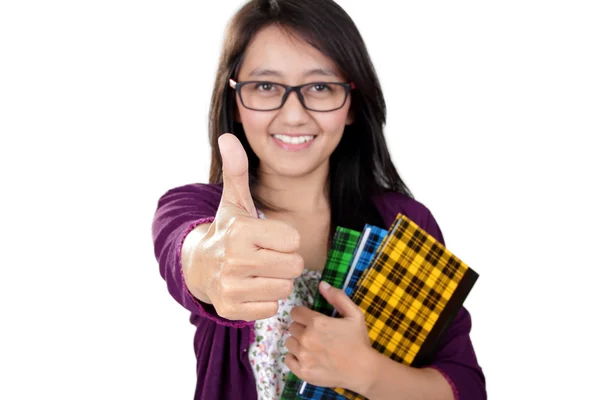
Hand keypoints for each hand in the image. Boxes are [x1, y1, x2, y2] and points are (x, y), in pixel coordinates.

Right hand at [182, 133, 303, 320]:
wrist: (199, 266)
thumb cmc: (227, 231)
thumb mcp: (234, 201)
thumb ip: (237, 170)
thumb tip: (228, 137)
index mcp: (240, 231)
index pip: (293, 240)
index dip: (284, 238)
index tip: (266, 236)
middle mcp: (234, 260)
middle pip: (294, 266)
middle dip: (284, 260)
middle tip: (265, 255)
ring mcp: (232, 288)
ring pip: (285, 288)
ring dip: (276, 280)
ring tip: (257, 271)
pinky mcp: (232, 310)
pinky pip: (272, 308)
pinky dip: (265, 300)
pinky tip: (250, 288)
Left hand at [284, 281, 373, 392]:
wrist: (363, 370)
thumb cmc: (359, 341)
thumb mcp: (354, 314)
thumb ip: (337, 297)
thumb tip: (322, 284)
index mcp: (317, 322)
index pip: (295, 312)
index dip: (303, 314)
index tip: (310, 320)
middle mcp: (307, 338)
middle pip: (292, 327)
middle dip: (301, 328)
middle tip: (315, 334)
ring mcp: (303, 356)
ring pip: (289, 342)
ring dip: (298, 342)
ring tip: (312, 346)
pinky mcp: (302, 371)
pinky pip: (288, 359)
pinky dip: (295, 358)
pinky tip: (307, 357)